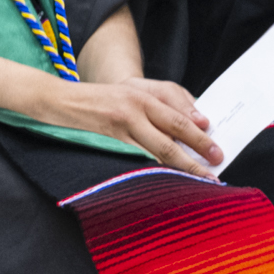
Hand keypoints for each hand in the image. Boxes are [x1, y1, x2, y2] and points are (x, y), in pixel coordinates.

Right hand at [39, 77, 219, 177]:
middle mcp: (135, 105)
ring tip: (200, 178)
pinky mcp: (109, 137)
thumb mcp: (126, 95)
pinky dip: (156, 169)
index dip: (198, 132)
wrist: (57, 98)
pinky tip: (167, 179)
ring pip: (160, 147)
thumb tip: (191, 125)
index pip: (178, 114)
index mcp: (142, 94)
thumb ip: (155, 108)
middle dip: (198, 149)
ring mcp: (122, 122)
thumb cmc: (97, 100)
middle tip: (217, 163)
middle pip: (174, 130)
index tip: (215, 147)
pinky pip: (138, 157)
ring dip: (183, 165)